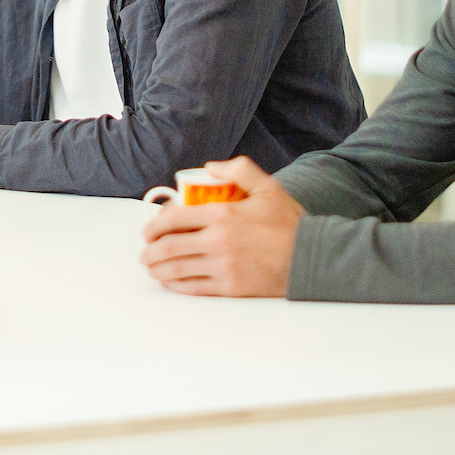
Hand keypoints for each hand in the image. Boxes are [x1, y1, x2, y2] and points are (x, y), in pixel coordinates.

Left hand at [140, 155, 302, 296]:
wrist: (310, 258)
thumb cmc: (288, 223)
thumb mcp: (267, 186)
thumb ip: (238, 170)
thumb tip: (210, 167)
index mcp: (223, 214)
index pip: (174, 218)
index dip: (154, 225)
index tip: (149, 229)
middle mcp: (218, 241)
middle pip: (170, 246)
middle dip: (150, 250)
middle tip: (145, 251)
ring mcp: (223, 266)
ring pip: (178, 269)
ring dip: (158, 269)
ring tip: (151, 267)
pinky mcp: (230, 287)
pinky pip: (193, 287)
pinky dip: (176, 285)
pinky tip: (170, 281)